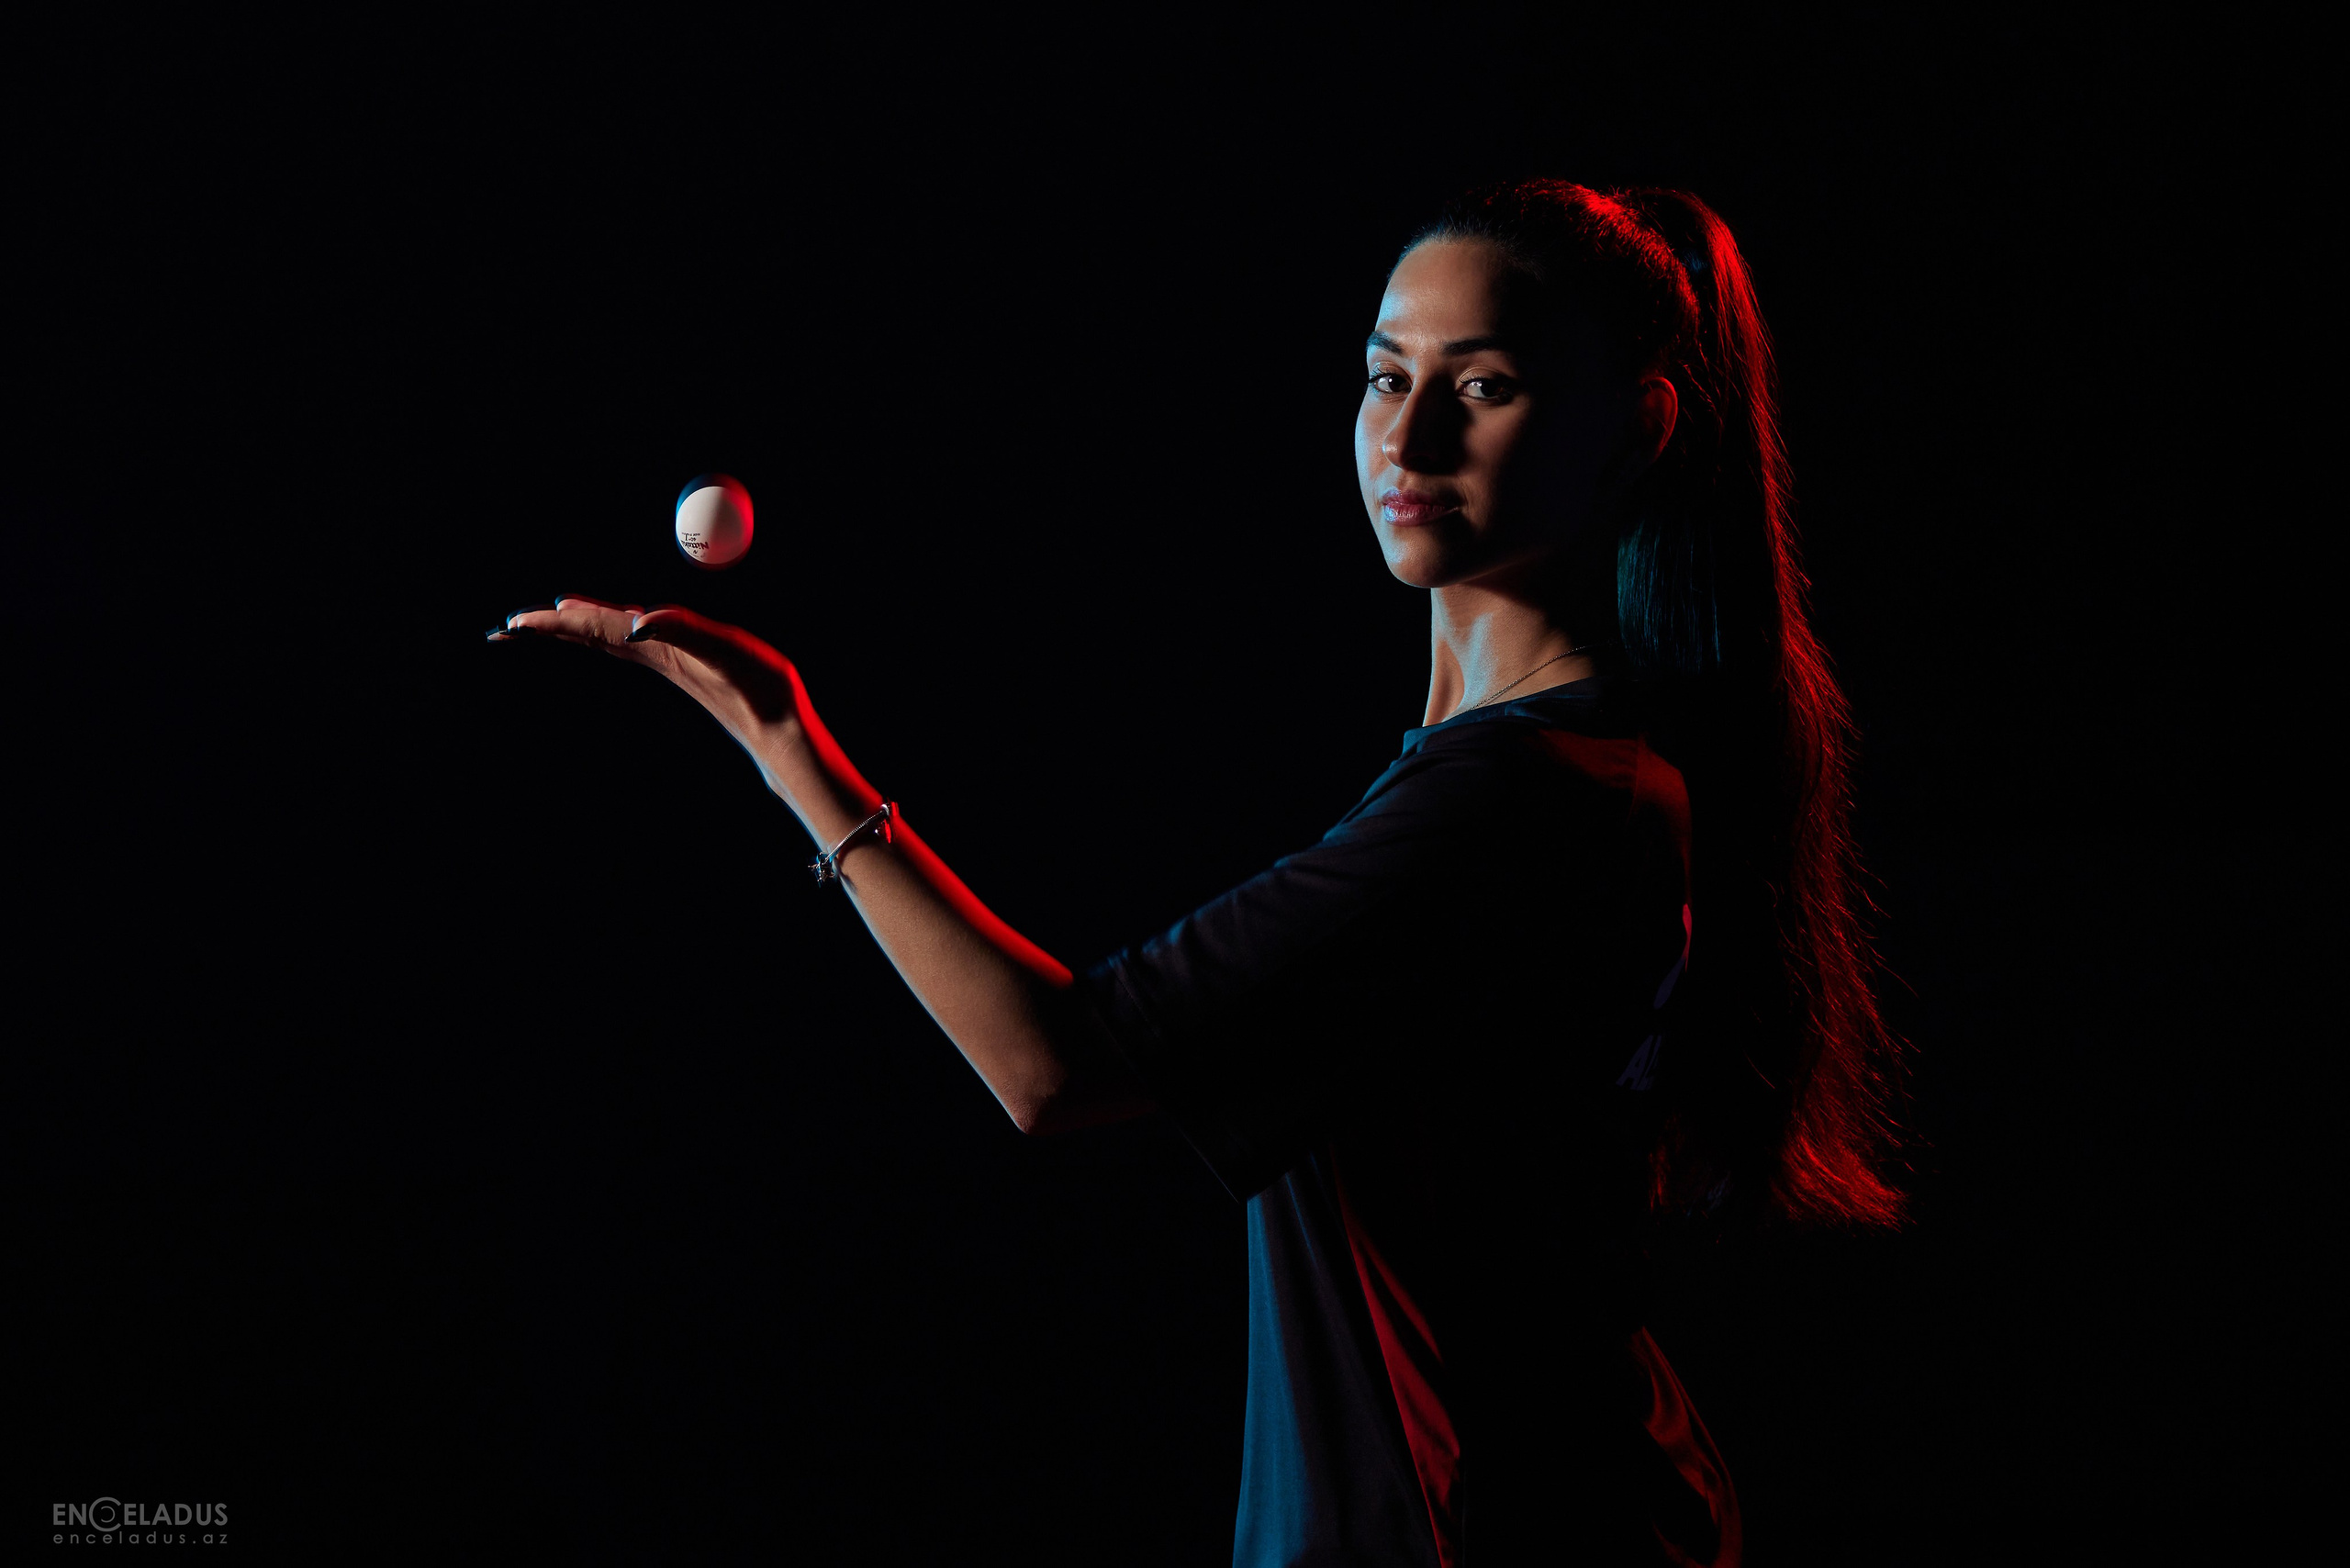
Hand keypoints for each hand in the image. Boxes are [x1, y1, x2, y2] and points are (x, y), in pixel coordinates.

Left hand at [491, 596, 824, 803]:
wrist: (779, 728)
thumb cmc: (757, 687)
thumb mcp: (721, 650)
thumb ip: (679, 630)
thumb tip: (634, 625)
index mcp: (654, 647)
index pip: (592, 628)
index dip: (552, 624)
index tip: (512, 624)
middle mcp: (652, 654)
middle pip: (589, 635)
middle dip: (547, 630)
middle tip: (505, 629)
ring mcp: (665, 661)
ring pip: (607, 639)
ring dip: (573, 630)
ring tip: (543, 623)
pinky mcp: (680, 665)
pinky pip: (631, 643)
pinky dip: (609, 632)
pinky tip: (610, 631)